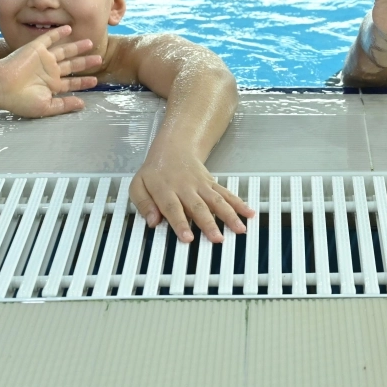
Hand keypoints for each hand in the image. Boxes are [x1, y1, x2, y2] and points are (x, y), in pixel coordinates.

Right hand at [0, 25, 100, 116]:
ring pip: (65, 51)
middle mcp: (49, 71)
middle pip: (71, 65)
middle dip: (85, 62)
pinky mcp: (36, 48)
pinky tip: (69, 28)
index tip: (95, 80)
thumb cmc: (20, 100)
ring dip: (77, 46)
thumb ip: (64, 105)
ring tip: (91, 42)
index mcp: (51, 85)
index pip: (71, 82)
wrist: (2, 86)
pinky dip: (58, 32)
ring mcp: (43, 58)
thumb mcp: (46, 107)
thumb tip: (82, 105)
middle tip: (99, 59)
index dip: (83, 82)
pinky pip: (49, 38)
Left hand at [129, 153, 253, 243]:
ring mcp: (201, 185)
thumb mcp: (138, 185)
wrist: (173, 148)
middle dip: (209, 224)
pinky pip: (226, 194)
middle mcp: (185, 187)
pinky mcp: (211, 183)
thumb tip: (152, 221)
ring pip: (216, 201)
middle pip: (199, 207)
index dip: (181, 223)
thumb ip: (143, 203)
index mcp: (165, 189)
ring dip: (229, 215)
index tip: (188, 238)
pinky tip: (248, 212)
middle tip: (217, 238)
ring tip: (240, 229)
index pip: (173, 208)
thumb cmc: (154, 171)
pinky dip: (238, 203)